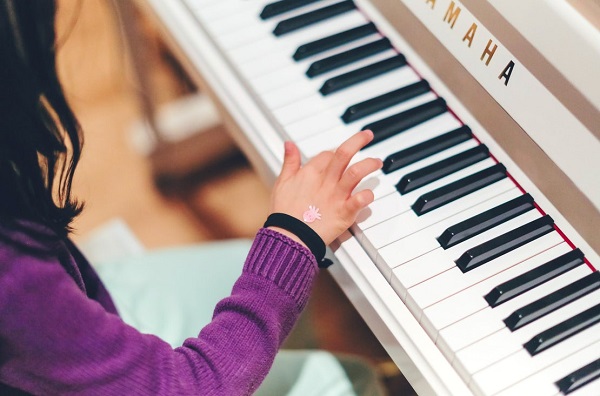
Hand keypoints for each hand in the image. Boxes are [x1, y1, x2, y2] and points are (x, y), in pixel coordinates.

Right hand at [268, 130, 382, 245]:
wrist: (288, 237)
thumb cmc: (284, 212)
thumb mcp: (282, 182)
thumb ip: (289, 162)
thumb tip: (289, 144)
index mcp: (310, 172)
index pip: (328, 154)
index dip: (335, 153)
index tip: (341, 156)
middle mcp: (325, 181)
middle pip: (344, 153)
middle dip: (358, 141)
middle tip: (368, 135)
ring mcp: (336, 196)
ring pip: (356, 172)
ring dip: (369, 164)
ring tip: (377, 162)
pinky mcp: (344, 212)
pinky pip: (359, 201)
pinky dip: (367, 196)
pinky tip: (370, 194)